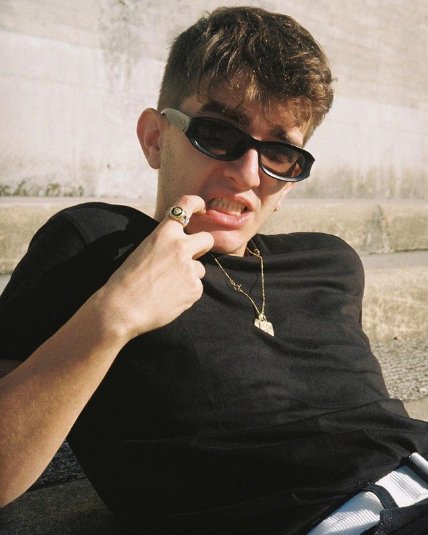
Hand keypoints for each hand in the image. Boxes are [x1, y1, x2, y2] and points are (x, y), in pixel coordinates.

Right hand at [95, 195, 213, 340]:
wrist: (122, 308)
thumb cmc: (127, 280)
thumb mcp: (144, 250)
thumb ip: (164, 244)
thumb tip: (183, 247)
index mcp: (164, 233)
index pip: (185, 205)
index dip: (197, 203)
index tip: (202, 207)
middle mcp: (180, 247)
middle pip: (207, 239)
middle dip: (203, 246)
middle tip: (192, 256)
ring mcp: (190, 268)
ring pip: (199, 269)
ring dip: (189, 276)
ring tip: (166, 287)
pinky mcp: (195, 288)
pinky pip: (196, 288)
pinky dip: (186, 293)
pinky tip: (169, 298)